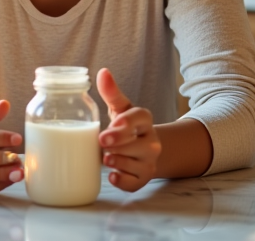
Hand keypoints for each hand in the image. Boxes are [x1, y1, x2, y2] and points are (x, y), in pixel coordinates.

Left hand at [97, 67, 160, 191]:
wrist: (141, 150)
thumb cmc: (125, 126)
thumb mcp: (120, 109)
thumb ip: (111, 92)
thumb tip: (102, 72)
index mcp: (144, 119)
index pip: (140, 117)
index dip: (126, 122)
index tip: (112, 124)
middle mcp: (152, 140)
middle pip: (138, 144)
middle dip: (118, 145)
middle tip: (102, 143)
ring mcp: (150, 161)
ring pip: (135, 163)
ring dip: (118, 162)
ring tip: (105, 158)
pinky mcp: (144, 178)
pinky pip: (134, 183)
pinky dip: (122, 181)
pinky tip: (112, 176)